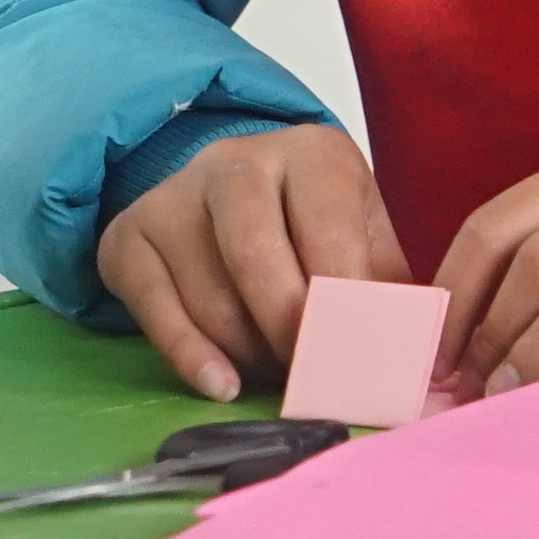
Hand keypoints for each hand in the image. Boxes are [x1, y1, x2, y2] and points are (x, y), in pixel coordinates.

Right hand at [97, 123, 410, 402]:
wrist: (233, 190)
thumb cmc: (315, 223)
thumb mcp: (364, 236)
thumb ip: (386, 288)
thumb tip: (411, 357)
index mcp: (311, 152)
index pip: (328, 227)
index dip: (344, 299)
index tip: (357, 356)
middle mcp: (236, 161)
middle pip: (255, 253)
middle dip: (288, 327)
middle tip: (313, 375)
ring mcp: (175, 194)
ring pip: (207, 290)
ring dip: (247, 350)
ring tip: (278, 374)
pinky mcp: (128, 234)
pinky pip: (152, 306)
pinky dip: (188, 355)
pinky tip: (221, 385)